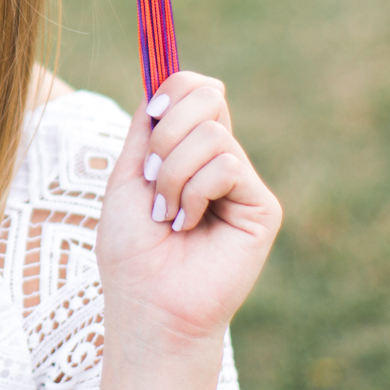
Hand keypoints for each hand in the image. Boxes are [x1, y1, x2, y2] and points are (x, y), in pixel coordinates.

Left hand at [94, 71, 281, 358]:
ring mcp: (242, 183)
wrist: (147, 304)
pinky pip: (228, 165)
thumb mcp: (128, 178)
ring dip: (173, 174)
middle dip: (168, 132)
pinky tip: (188, 225)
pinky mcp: (261, 206)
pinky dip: (196, 192)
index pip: (195, 90)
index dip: (175, 88)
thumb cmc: (131, 252)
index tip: (153, 114)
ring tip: (167, 215)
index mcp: (186, 151)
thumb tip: (163, 85)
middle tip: (152, 179)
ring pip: (212, 133)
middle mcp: (217, 161)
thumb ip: (148, 130)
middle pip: (209, 94)